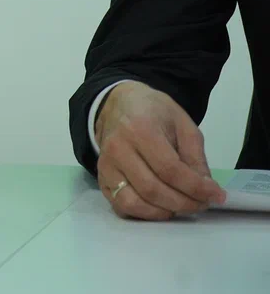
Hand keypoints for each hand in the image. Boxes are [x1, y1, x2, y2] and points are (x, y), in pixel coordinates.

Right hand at [95, 81, 226, 219]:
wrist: (118, 105)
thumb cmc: (153, 113)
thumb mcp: (183, 124)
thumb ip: (195, 156)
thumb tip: (206, 189)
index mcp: (140, 129)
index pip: (170, 169)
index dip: (196, 188)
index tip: (217, 195)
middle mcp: (118, 149)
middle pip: (153, 189)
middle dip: (184, 203)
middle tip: (202, 204)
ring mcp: (106, 165)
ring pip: (135, 202)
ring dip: (164, 212)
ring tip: (182, 206)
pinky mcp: (101, 177)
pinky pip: (121, 205)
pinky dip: (144, 214)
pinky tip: (161, 207)